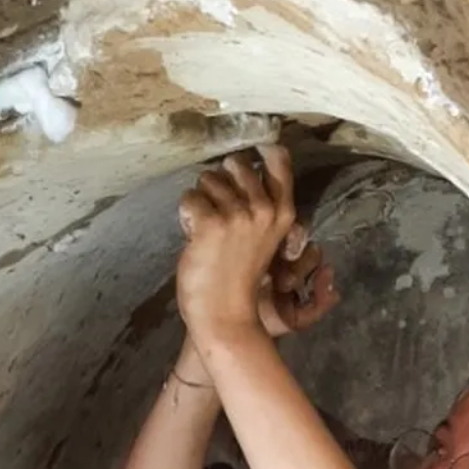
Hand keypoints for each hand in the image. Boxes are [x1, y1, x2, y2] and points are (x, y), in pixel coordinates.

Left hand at [176, 146, 338, 342]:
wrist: (226, 317)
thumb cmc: (241, 281)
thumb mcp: (263, 239)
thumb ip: (257, 208)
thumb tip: (235, 172)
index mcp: (282, 213)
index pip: (278, 160)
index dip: (262, 151)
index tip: (253, 155)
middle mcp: (263, 209)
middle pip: (236, 163)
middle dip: (221, 180)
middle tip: (218, 211)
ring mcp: (238, 215)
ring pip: (208, 179)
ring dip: (201, 201)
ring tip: (206, 231)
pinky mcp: (211, 223)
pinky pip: (189, 197)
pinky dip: (186, 215)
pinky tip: (193, 237)